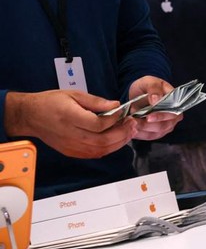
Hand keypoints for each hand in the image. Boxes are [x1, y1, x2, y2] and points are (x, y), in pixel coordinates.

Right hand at [5, 90, 137, 158]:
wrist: (30, 116)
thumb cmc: (51, 102)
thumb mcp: (74, 94)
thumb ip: (96, 101)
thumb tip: (116, 105)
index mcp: (70, 117)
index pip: (99, 124)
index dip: (115, 119)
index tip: (123, 112)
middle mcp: (71, 134)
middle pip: (103, 140)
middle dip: (123, 133)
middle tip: (132, 124)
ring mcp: (71, 146)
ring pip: (101, 150)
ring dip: (119, 142)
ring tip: (129, 132)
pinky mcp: (72, 152)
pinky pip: (95, 154)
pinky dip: (109, 149)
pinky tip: (116, 140)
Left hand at [128, 76, 182, 140]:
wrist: (140, 92)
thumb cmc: (148, 86)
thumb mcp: (150, 82)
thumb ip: (153, 89)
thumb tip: (156, 99)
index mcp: (176, 104)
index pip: (172, 114)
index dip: (161, 117)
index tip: (148, 117)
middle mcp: (174, 117)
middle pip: (164, 126)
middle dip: (147, 125)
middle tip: (133, 121)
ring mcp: (166, 126)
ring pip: (155, 133)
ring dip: (142, 130)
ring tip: (129, 124)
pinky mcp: (157, 132)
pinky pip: (149, 136)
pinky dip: (139, 134)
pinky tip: (130, 130)